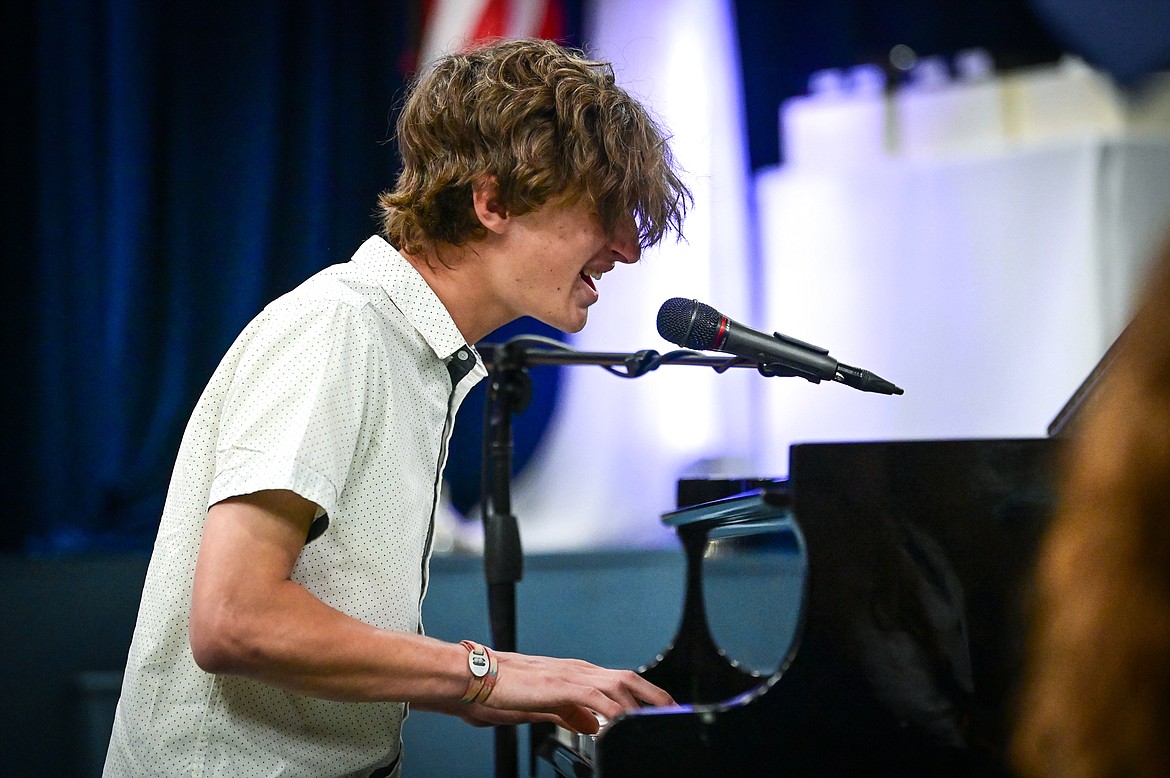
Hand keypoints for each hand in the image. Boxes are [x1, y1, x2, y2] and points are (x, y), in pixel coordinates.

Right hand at [476, 651, 675, 733]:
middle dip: (654, 695)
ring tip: (657, 720)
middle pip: (628, 678)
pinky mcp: (562, 685)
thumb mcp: (547, 705)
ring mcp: (572, 674)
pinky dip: (614, 710)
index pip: (620, 681)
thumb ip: (571, 714)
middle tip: (674, 712)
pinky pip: (596, 698)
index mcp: (577, 673)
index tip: (661, 709)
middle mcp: (579, 669)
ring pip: (618, 684)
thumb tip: (592, 726)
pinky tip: (623, 723)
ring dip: (640, 702)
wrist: (480, 677)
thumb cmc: (507, 690)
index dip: (643, 694)